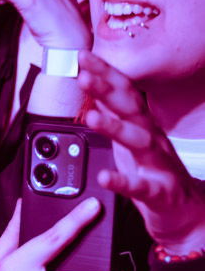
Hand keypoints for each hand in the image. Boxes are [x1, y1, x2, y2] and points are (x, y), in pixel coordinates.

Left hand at [79, 51, 204, 252]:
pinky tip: (105, 177)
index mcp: (143, 126)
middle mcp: (152, 140)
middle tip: (84, 76)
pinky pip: (140, 187)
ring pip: (138, 142)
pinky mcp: (159, 193)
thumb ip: (113, 114)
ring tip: (92, 118)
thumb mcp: (131, 139)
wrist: (187, 213)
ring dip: (114, 128)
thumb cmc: (155, 173)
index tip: (83, 56)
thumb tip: (94, 88)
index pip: (124, 93)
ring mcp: (158, 165)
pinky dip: (123, 181)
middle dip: (107, 91)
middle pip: (131, 110)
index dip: (105, 74)